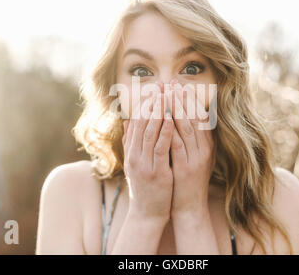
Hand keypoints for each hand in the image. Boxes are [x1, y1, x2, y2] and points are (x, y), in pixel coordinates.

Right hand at [122, 91, 174, 221]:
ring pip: (150, 132)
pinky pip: (160, 148)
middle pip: (142, 123)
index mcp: (131, 152)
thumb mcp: (135, 162)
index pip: (136, 122)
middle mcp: (135, 155)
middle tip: (159, 85)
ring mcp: (144, 163)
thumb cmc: (145, 187)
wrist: (147, 214)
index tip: (152, 88)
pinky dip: (164, 131)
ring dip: (158, 112)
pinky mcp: (156, 172)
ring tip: (165, 95)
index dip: (144, 104)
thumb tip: (127, 120)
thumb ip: (131, 142)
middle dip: (151, 103)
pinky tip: (170, 118)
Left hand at [167, 81, 216, 216]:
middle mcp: (204, 149)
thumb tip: (186, 119)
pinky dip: (171, 129)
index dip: (189, 99)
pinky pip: (177, 143)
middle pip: (193, 118)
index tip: (179, 85)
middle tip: (171, 82)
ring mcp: (196, 157)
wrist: (189, 206)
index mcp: (206, 145)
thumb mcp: (195, 157)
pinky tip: (163, 117)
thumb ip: (193, 140)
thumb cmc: (189, 180)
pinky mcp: (186, 167)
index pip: (199, 116)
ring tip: (167, 93)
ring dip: (176, 108)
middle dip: (181, 98)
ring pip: (186, 127)